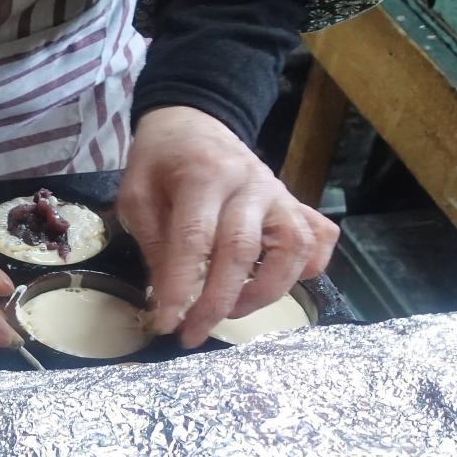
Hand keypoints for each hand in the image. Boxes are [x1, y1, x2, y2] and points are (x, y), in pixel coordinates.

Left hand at [118, 106, 337, 346]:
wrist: (193, 122)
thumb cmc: (160, 160)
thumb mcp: (137, 194)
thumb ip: (154, 241)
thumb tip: (169, 296)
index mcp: (204, 176)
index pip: (194, 240)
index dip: (181, 288)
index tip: (167, 324)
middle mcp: (250, 184)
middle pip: (242, 250)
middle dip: (218, 302)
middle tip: (193, 334)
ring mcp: (280, 193)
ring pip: (294, 248)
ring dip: (265, 291)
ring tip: (231, 311)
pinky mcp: (296, 203)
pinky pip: (319, 239)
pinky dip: (307, 268)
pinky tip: (276, 284)